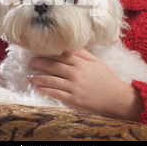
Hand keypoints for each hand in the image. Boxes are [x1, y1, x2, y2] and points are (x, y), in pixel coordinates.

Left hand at [28, 49, 143, 120]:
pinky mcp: (74, 99)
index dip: (47, 54)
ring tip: (30, 77)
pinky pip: (56, 93)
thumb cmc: (106, 79)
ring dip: (38, 78)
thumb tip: (70, 46)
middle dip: (38, 64)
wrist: (116, 98)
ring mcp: (74, 87)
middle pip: (52, 66)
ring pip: (51, 80)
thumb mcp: (97, 62)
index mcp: (81, 63)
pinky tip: (38, 89)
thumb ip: (83, 53)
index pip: (60, 55)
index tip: (38, 53)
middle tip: (30, 64)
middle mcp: (76, 73)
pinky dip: (45, 91)